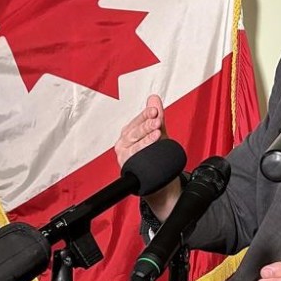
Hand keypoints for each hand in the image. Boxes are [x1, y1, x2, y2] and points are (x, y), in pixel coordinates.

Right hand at [114, 94, 180, 219]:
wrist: (158, 182)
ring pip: (133, 147)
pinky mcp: (128, 171)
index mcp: (128, 133)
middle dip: (146, 127)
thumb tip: (154, 98)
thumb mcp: (158, 134)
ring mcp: (125, 158)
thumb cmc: (155, 157)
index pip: (136, 121)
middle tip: (157, 122)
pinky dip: (142, 155)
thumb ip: (156, 117)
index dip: (145, 115)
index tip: (155, 110)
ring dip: (145, 141)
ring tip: (157, 135)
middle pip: (133, 133)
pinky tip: (151, 152)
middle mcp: (123, 145)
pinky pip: (134, 162)